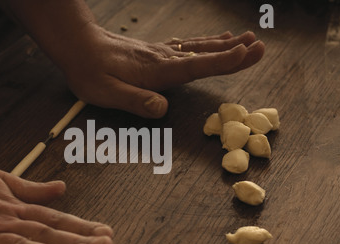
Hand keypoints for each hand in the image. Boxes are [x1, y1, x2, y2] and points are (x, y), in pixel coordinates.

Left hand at [61, 26, 264, 117]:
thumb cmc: (90, 71)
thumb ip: (135, 100)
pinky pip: (186, 46)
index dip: (223, 62)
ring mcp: (160, 52)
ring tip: (246, 39)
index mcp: (156, 71)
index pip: (196, 66)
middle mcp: (163, 58)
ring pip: (198, 48)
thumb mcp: (107, 92)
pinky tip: (213, 40)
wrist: (78, 46)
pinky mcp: (154, 51)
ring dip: (224, 46)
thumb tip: (162, 109)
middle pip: (204, 54)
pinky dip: (205, 43)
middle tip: (260, 46)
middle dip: (234, 52)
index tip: (248, 53)